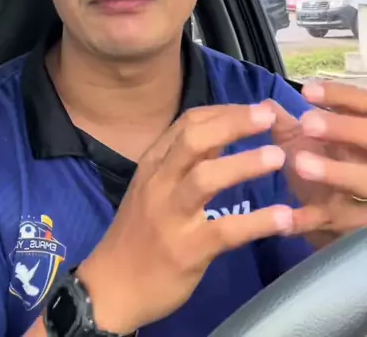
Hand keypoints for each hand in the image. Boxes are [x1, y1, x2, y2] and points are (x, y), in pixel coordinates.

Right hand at [77, 103, 297, 333]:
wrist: (112, 287)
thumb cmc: (139, 232)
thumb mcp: (154, 186)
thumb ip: (186, 160)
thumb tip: (225, 132)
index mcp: (154, 163)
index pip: (189, 122)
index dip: (225, 111)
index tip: (256, 108)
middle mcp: (160, 182)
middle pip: (195, 140)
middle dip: (233, 123)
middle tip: (269, 117)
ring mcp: (171, 215)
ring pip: (206, 178)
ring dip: (245, 164)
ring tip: (279, 157)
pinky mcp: (187, 250)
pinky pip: (226, 231)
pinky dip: (257, 222)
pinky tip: (285, 217)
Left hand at [269, 81, 366, 245]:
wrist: (341, 223)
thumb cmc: (325, 176)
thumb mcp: (309, 146)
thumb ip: (289, 127)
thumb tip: (263, 105)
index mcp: (366, 132)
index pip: (365, 105)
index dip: (341, 97)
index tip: (307, 91)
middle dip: (343, 128)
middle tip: (307, 122)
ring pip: (362, 182)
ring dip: (334, 172)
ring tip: (300, 163)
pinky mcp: (356, 226)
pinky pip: (339, 222)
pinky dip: (311, 220)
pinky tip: (286, 218)